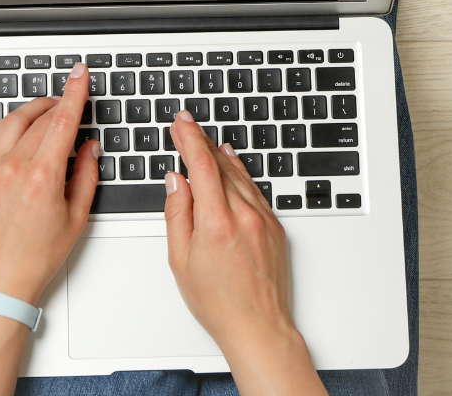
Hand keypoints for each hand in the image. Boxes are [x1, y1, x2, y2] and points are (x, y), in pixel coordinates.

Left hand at [0, 64, 98, 302]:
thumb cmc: (36, 257)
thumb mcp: (76, 217)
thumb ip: (86, 174)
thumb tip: (88, 146)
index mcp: (42, 177)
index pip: (63, 120)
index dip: (75, 92)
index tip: (80, 74)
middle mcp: (13, 168)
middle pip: (40, 118)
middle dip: (59, 104)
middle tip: (71, 103)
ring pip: (12, 120)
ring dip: (32, 111)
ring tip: (46, 112)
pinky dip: (5, 125)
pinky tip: (16, 129)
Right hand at [164, 110, 326, 395]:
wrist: (259, 328)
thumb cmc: (218, 303)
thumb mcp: (180, 261)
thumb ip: (176, 214)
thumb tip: (176, 182)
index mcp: (216, 222)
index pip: (201, 165)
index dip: (189, 138)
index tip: (181, 122)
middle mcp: (243, 214)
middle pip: (220, 164)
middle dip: (199, 140)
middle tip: (185, 125)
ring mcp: (262, 218)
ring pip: (238, 173)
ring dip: (218, 153)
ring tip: (203, 139)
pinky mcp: (275, 226)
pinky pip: (254, 188)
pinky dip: (239, 171)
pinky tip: (230, 162)